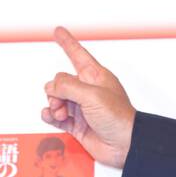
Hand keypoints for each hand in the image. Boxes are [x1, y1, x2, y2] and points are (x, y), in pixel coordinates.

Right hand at [43, 26, 137, 169]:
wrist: (125, 145)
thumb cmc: (118, 118)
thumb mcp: (92, 95)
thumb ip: (68, 86)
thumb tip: (51, 87)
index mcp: (96, 76)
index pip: (78, 54)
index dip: (67, 42)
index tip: (58, 31)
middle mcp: (88, 90)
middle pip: (61, 81)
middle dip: (55, 90)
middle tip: (62, 102)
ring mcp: (82, 108)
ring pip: (56, 99)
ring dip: (53, 105)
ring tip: (61, 114)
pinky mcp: (77, 124)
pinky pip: (56, 116)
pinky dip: (50, 116)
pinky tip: (51, 117)